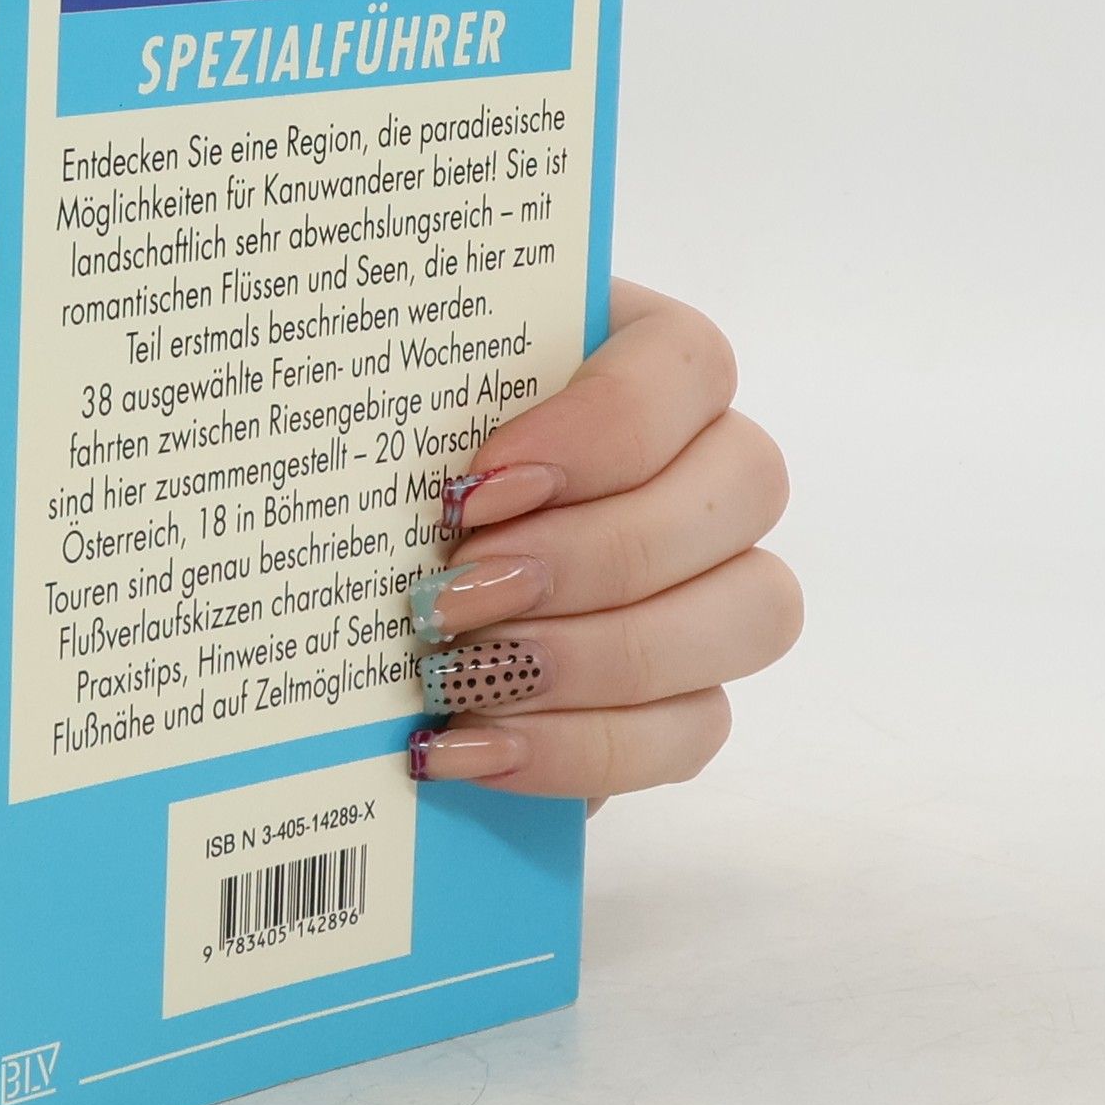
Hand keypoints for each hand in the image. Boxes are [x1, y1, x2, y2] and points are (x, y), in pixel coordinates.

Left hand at [407, 281, 800, 805]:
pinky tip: (471, 745)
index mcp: (643, 356)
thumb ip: (411, 397)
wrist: (352, 567)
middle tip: (451, 595)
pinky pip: (694, 727)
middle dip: (589, 555)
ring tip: (459, 675)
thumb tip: (401, 447)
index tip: (474, 488)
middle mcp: (709, 461)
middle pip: (743, 488)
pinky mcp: (689, 690)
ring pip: (752, 612)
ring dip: (599, 656)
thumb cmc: (379, 456)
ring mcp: (719, 579)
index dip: (602, 427)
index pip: (688, 363)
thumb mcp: (386, 407)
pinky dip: (581, 747)